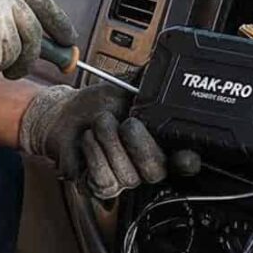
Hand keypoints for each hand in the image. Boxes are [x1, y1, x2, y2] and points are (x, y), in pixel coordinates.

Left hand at [18, 84, 196, 197]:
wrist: (64, 116)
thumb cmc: (97, 104)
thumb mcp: (126, 86)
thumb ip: (149, 81)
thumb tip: (165, 65)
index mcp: (161, 143)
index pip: (186, 162)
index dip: (188, 162)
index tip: (187, 155)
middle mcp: (146, 165)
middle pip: (157, 171)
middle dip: (141, 146)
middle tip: (128, 123)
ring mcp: (125, 179)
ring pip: (128, 177)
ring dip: (110, 142)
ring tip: (100, 123)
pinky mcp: (102, 187)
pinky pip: (104, 181)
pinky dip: (94, 155)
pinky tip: (89, 140)